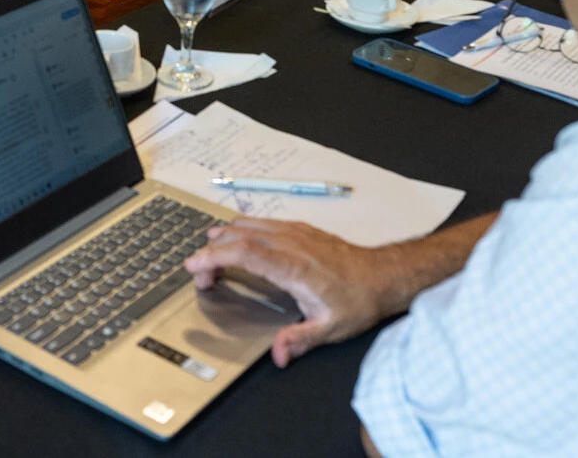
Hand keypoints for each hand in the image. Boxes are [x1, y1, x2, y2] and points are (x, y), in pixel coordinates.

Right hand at [185, 219, 388, 365]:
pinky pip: (261, 223)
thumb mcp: (331, 329)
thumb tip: (278, 355)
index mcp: (293, 267)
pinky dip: (240, 230)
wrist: (383, 275)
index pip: (244, 253)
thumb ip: (300, 340)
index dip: (214, 257)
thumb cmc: (358, 300)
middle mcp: (290, 243)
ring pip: (248, 225)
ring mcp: (294, 232)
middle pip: (239, 236)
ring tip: (210, 255)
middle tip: (200, 273)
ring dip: (224, 237)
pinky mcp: (298, 229)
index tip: (195, 266)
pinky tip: (235, 240)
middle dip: (211, 251)